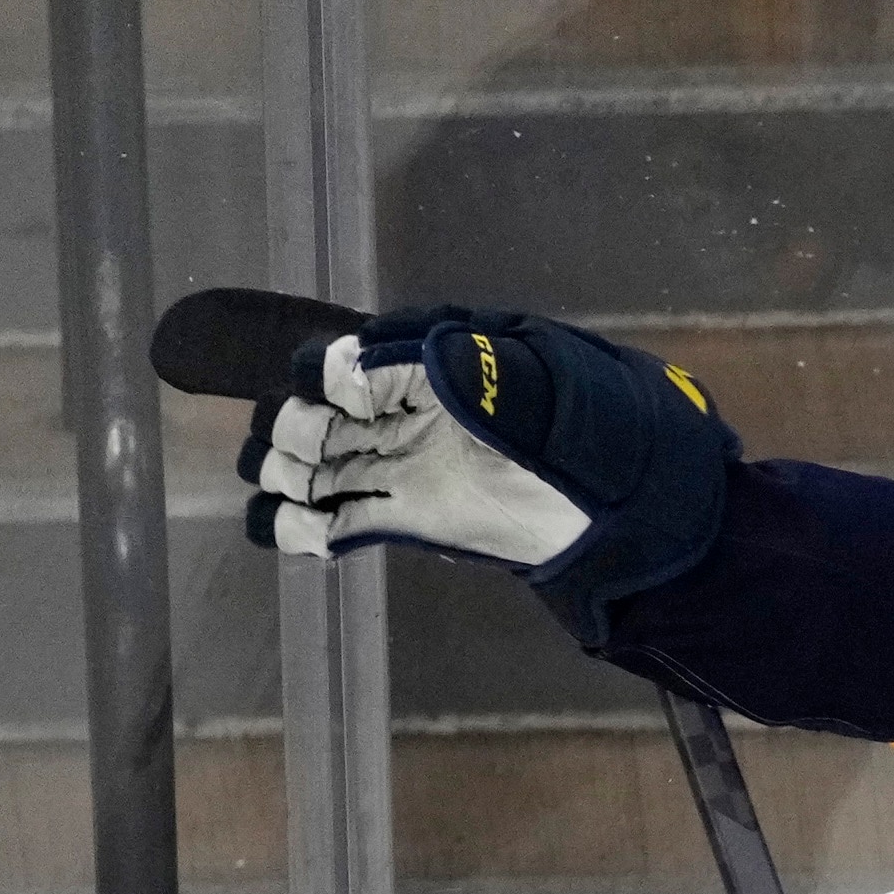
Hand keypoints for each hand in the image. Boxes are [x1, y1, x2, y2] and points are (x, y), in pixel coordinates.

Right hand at [244, 331, 587, 569]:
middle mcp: (397, 417)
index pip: (344, 364)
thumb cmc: (572, 429)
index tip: (339, 393)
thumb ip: (474, 372)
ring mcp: (398, 468)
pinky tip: (298, 532)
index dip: (325, 376)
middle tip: (315, 445)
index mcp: (419, 371)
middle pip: (311, 415)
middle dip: (294, 428)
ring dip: (286, 475)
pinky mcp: (405, 517)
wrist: (606, 500)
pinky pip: (338, 521)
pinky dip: (300, 529)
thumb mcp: (532, 386)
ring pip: (312, 467)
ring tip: (301, 487)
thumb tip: (415, 360)